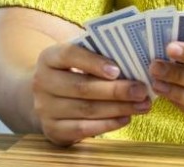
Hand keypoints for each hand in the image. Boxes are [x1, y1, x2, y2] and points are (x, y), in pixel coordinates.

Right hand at [32, 41, 151, 145]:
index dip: (94, 62)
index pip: (69, 55)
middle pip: (81, 87)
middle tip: (141, 90)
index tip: (118, 70)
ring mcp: (45, 108)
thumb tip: (134, 56)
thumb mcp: (78, 58)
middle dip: (116, 90)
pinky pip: (83, 129)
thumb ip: (98, 54)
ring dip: (118, 108)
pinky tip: (126, 118)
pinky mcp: (52, 130)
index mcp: (48, 58)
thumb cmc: (72, 73)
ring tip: (142, 105)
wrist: (47, 98)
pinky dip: (107, 124)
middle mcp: (41, 82)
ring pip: (86, 109)